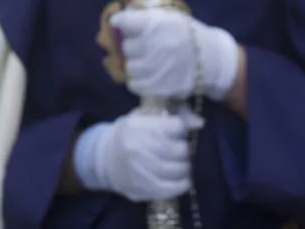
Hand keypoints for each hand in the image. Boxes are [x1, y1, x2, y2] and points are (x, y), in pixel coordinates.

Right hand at [73, 110, 202, 201]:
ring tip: (181, 165)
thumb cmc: (128, 135)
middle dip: (183, 149)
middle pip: (179, 149)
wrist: (104, 159)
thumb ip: (170, 116)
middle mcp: (139, 147)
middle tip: (179, 150)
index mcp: (139, 126)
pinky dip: (181, 185)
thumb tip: (199, 121)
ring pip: (178, 169)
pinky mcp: (143, 188)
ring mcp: (140, 169)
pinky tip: (183, 180)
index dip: (181, 129)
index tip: (178, 132)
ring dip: (184, 167)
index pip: (175, 126)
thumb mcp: (143, 118)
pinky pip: (171, 188)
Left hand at [110, 8, 238, 101]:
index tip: (119, 23)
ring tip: (146, 61)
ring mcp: (158, 67)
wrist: (212, 59)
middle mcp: (156, 45)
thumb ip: (145, 16)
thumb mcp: (170, 17)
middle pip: (126, 47)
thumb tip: (118, 17)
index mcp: (158, 24)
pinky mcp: (160, 86)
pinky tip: (147, 74)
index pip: (125, 21)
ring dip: (135, 64)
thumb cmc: (188, 35)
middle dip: (132, 46)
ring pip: (129, 67)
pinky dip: (138, 80)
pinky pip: (135, 84)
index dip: (120, 22)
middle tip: (142, 46)